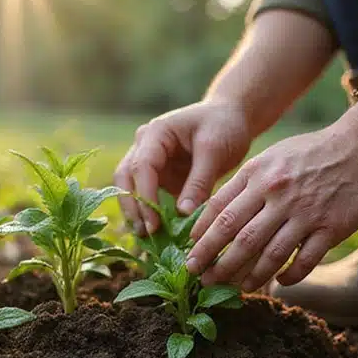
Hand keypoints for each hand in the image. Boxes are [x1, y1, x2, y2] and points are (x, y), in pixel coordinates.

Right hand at [114, 98, 251, 234]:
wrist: (231, 118)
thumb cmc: (224, 126)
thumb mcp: (214, 150)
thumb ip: (199, 181)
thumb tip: (183, 213)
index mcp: (155, 134)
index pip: (141, 167)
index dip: (145, 197)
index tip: (154, 223)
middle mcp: (145, 147)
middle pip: (125, 179)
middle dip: (132, 207)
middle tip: (145, 233)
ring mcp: (150, 162)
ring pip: (131, 189)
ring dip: (137, 213)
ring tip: (147, 239)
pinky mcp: (160, 177)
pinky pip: (148, 197)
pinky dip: (150, 215)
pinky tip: (157, 235)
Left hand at [185, 107, 357, 291]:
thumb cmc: (308, 154)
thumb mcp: (269, 158)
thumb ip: (243, 184)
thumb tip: (212, 214)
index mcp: (258, 175)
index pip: (220, 210)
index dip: (202, 236)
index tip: (190, 254)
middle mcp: (277, 194)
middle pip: (239, 236)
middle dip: (215, 261)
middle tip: (201, 279)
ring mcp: (304, 212)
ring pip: (269, 254)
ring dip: (249, 276)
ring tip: (235, 288)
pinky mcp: (330, 228)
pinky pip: (304, 261)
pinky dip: (289, 276)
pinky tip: (279, 282)